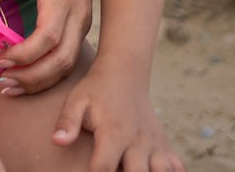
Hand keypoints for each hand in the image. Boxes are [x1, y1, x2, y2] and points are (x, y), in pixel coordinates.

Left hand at [0, 0, 94, 93]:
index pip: (48, 34)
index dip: (26, 52)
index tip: (1, 59)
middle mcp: (76, 15)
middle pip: (62, 58)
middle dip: (33, 75)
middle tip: (3, 80)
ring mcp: (81, 26)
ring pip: (68, 64)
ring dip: (40, 81)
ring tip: (10, 86)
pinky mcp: (79, 32)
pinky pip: (68, 61)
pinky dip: (48, 75)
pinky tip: (26, 80)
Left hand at [52, 65, 184, 171]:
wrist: (124, 73)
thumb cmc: (96, 90)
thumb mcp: (76, 101)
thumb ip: (67, 122)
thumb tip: (57, 141)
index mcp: (114, 132)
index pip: (105, 167)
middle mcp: (137, 141)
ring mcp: (153, 144)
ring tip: (134, 170)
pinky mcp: (164, 145)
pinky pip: (177, 167)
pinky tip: (159, 171)